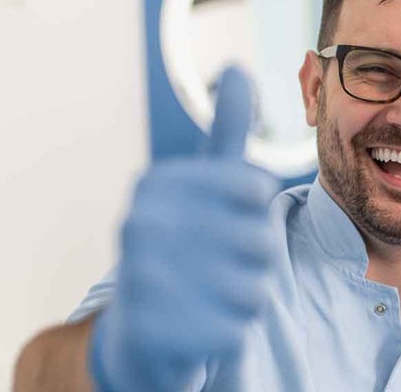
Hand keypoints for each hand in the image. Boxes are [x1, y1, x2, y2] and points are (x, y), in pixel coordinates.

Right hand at [90, 67, 280, 390]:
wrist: (143, 332)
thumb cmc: (186, 247)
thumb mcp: (206, 185)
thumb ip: (226, 131)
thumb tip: (234, 66)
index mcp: (157, 184)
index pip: (254, 189)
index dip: (256, 211)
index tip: (226, 219)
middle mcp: (139, 225)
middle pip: (261, 241)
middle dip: (256, 260)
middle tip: (219, 265)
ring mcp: (141, 279)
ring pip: (255, 289)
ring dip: (248, 298)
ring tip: (211, 294)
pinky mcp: (153, 332)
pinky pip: (238, 330)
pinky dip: (233, 333)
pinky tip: (203, 326)